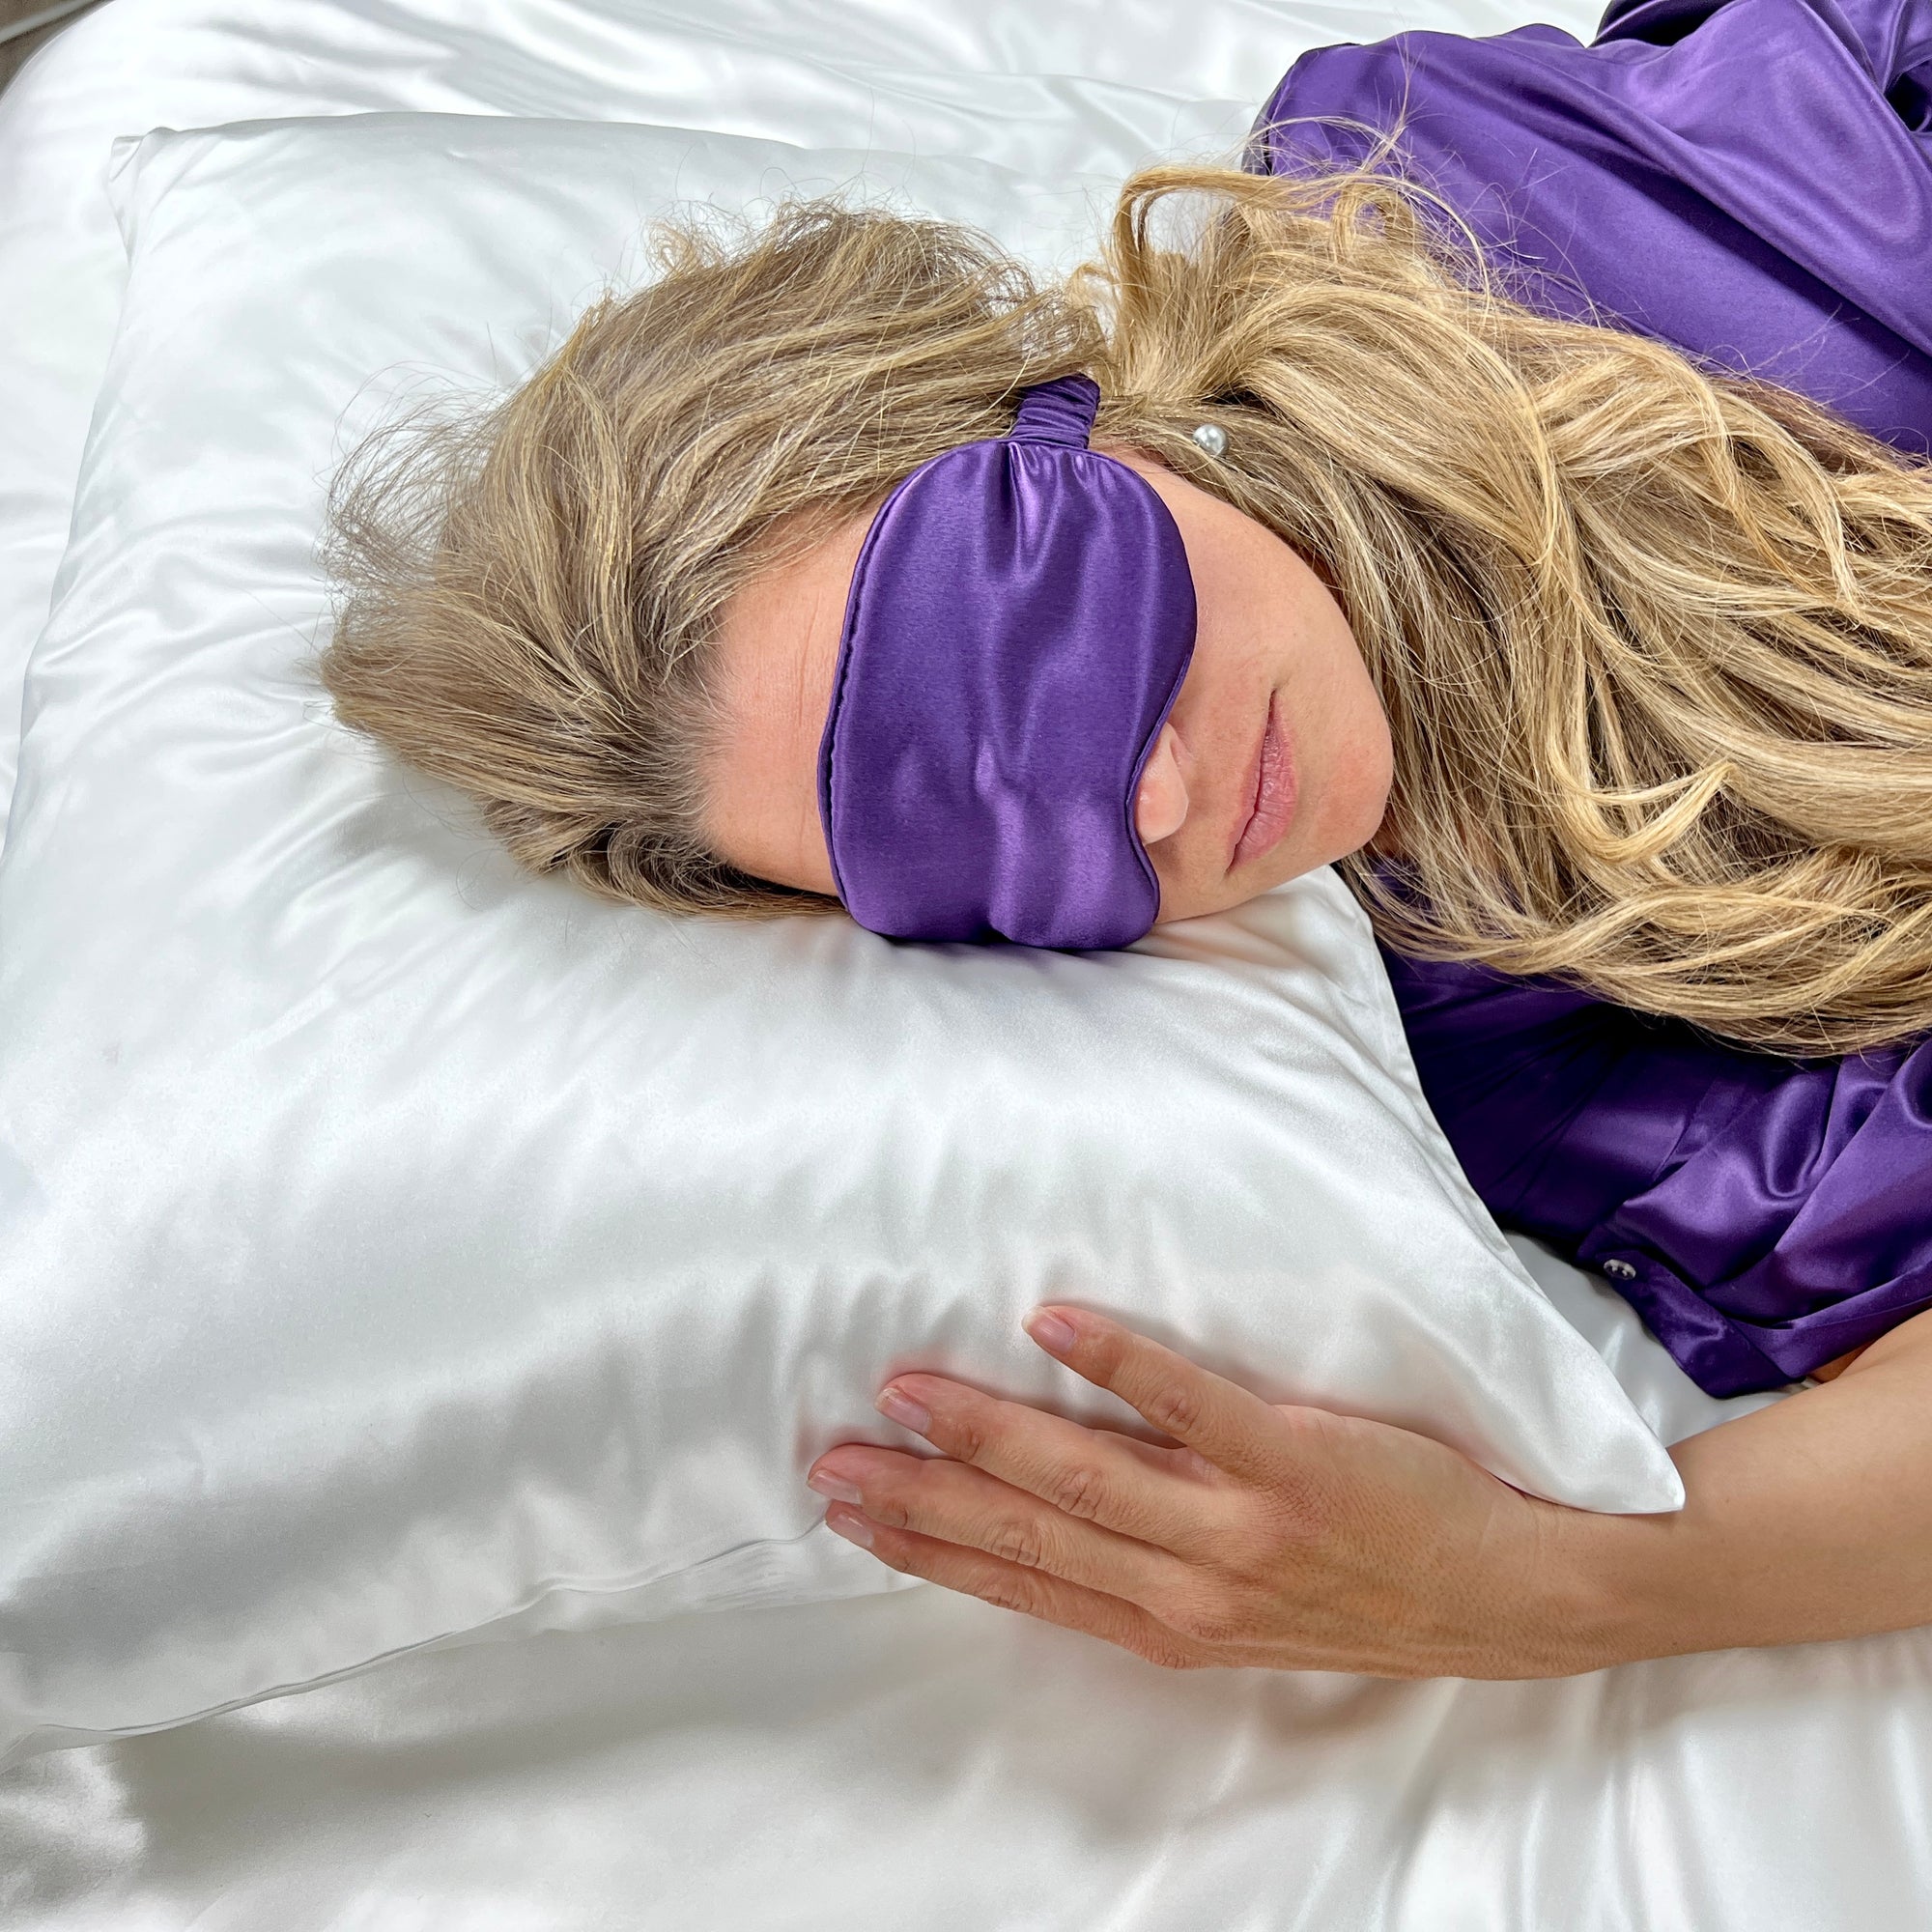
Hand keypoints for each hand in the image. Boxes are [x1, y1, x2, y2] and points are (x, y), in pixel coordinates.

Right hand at [807, 1306, 1615, 1677]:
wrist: (1529, 1592)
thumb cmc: (1379, 1594)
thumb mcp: (1254, 1618)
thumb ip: (1159, 1570)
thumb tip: (1059, 1509)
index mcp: (1173, 1624)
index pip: (1022, 1584)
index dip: (929, 1550)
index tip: (850, 1516)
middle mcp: (1192, 1586)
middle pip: (1029, 1534)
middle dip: (922, 1498)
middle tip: (831, 1459)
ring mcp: (1244, 1524)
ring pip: (1088, 1476)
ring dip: (988, 1428)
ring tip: (907, 1389)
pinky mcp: (1301, 1460)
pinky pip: (1195, 1404)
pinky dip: (1122, 1364)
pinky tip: (1055, 1320)